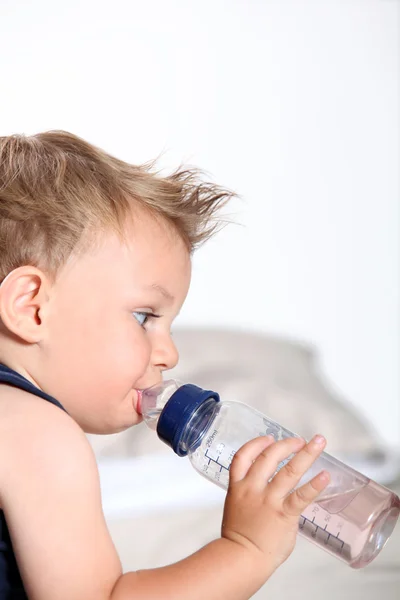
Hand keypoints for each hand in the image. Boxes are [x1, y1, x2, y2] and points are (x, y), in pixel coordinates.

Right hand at [221, 435, 329, 574]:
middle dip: (286, 444)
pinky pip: (302, 496)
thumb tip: (268, 487)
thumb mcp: (236, 506)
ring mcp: (269, 500)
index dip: (257, 444)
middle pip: (269, 457)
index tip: (269, 438)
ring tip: (318, 443)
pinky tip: (325, 476)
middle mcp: (253, 489)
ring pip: (288, 471)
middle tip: (299, 440)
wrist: (242, 559)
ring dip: (305, 454)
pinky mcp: (284, 514)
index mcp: (238, 486)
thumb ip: (251, 493)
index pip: (243, 456)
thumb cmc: (239, 537)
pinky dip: (315, 485)